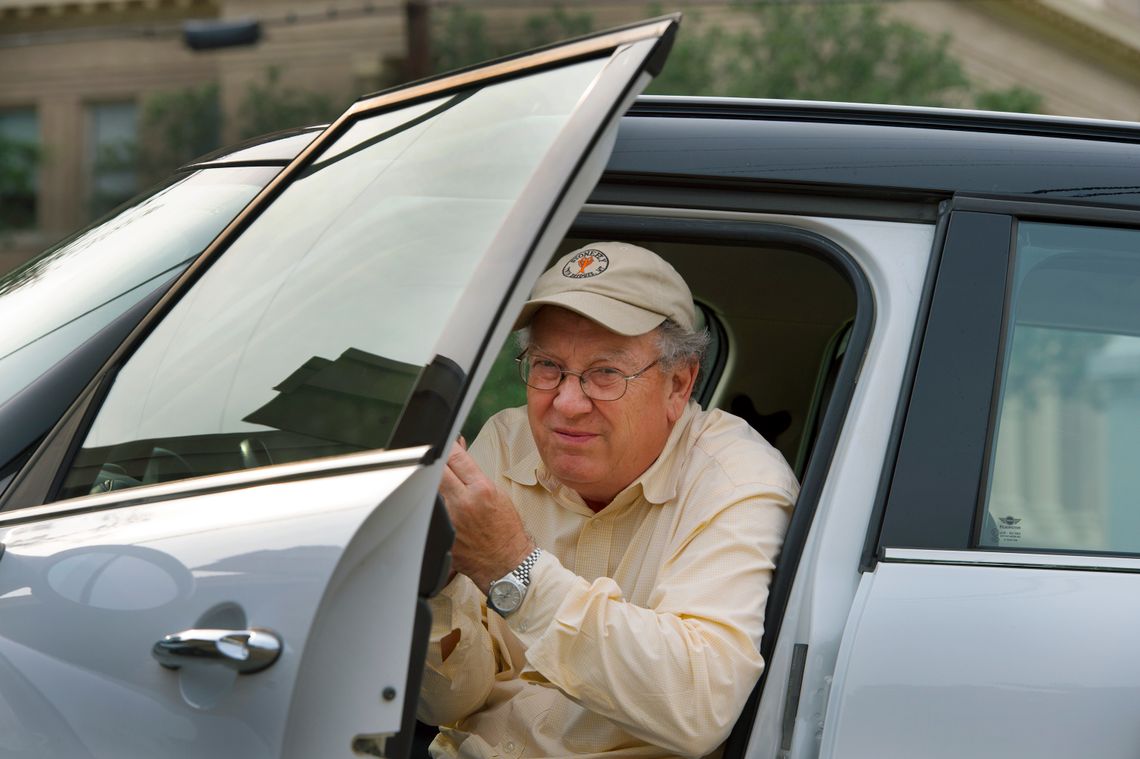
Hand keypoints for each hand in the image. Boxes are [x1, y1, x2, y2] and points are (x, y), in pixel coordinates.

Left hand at [439, 438, 533, 592]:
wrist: (506, 562)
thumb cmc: (505, 529)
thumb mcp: (497, 493)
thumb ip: (474, 472)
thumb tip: (459, 450)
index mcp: (481, 490)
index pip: (456, 457)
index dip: (448, 446)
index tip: (446, 443)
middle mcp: (463, 503)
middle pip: (436, 469)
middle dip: (435, 459)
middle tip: (434, 457)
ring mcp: (449, 519)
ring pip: (427, 489)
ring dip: (428, 480)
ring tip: (436, 482)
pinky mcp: (440, 534)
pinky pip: (427, 511)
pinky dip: (427, 503)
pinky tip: (431, 502)